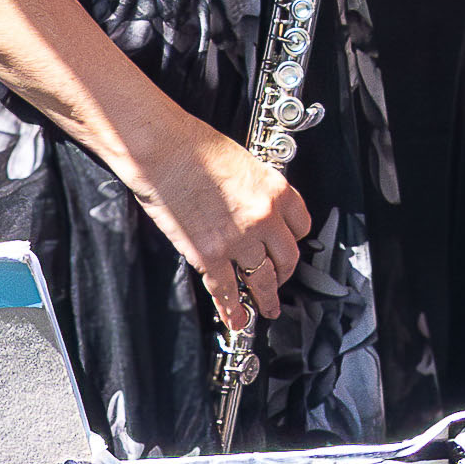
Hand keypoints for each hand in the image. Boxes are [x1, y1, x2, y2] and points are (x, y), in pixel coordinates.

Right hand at [120, 104, 312, 332]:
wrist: (163, 150)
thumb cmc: (196, 147)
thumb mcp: (244, 162)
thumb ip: (256, 190)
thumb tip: (255, 209)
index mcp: (276, 190)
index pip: (301, 226)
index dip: (293, 240)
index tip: (288, 247)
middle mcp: (264, 217)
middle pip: (287, 258)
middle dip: (284, 273)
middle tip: (280, 281)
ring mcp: (238, 240)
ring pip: (262, 279)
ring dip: (265, 297)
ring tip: (266, 307)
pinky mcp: (210, 255)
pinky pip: (226, 290)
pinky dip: (232, 308)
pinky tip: (235, 316)